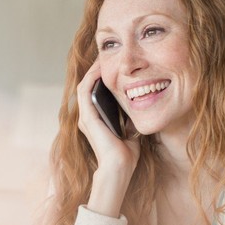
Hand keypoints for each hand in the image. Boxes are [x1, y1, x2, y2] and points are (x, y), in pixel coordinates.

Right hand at [77, 62, 140, 216]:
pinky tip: (100, 67)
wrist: (119, 169)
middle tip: (108, 56)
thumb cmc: (126, 156)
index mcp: (96, 120)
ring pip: (84, 84)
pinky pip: (85, 90)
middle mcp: (87, 117)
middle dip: (97, 69)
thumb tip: (139, 107)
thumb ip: (130, 119)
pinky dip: (91, 77)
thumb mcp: (130, 131)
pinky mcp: (87, 117)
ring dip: (93, 69)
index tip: (115, 65)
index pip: (95, 93)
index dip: (103, 77)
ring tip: (103, 57)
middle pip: (88, 85)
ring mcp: (85, 117)